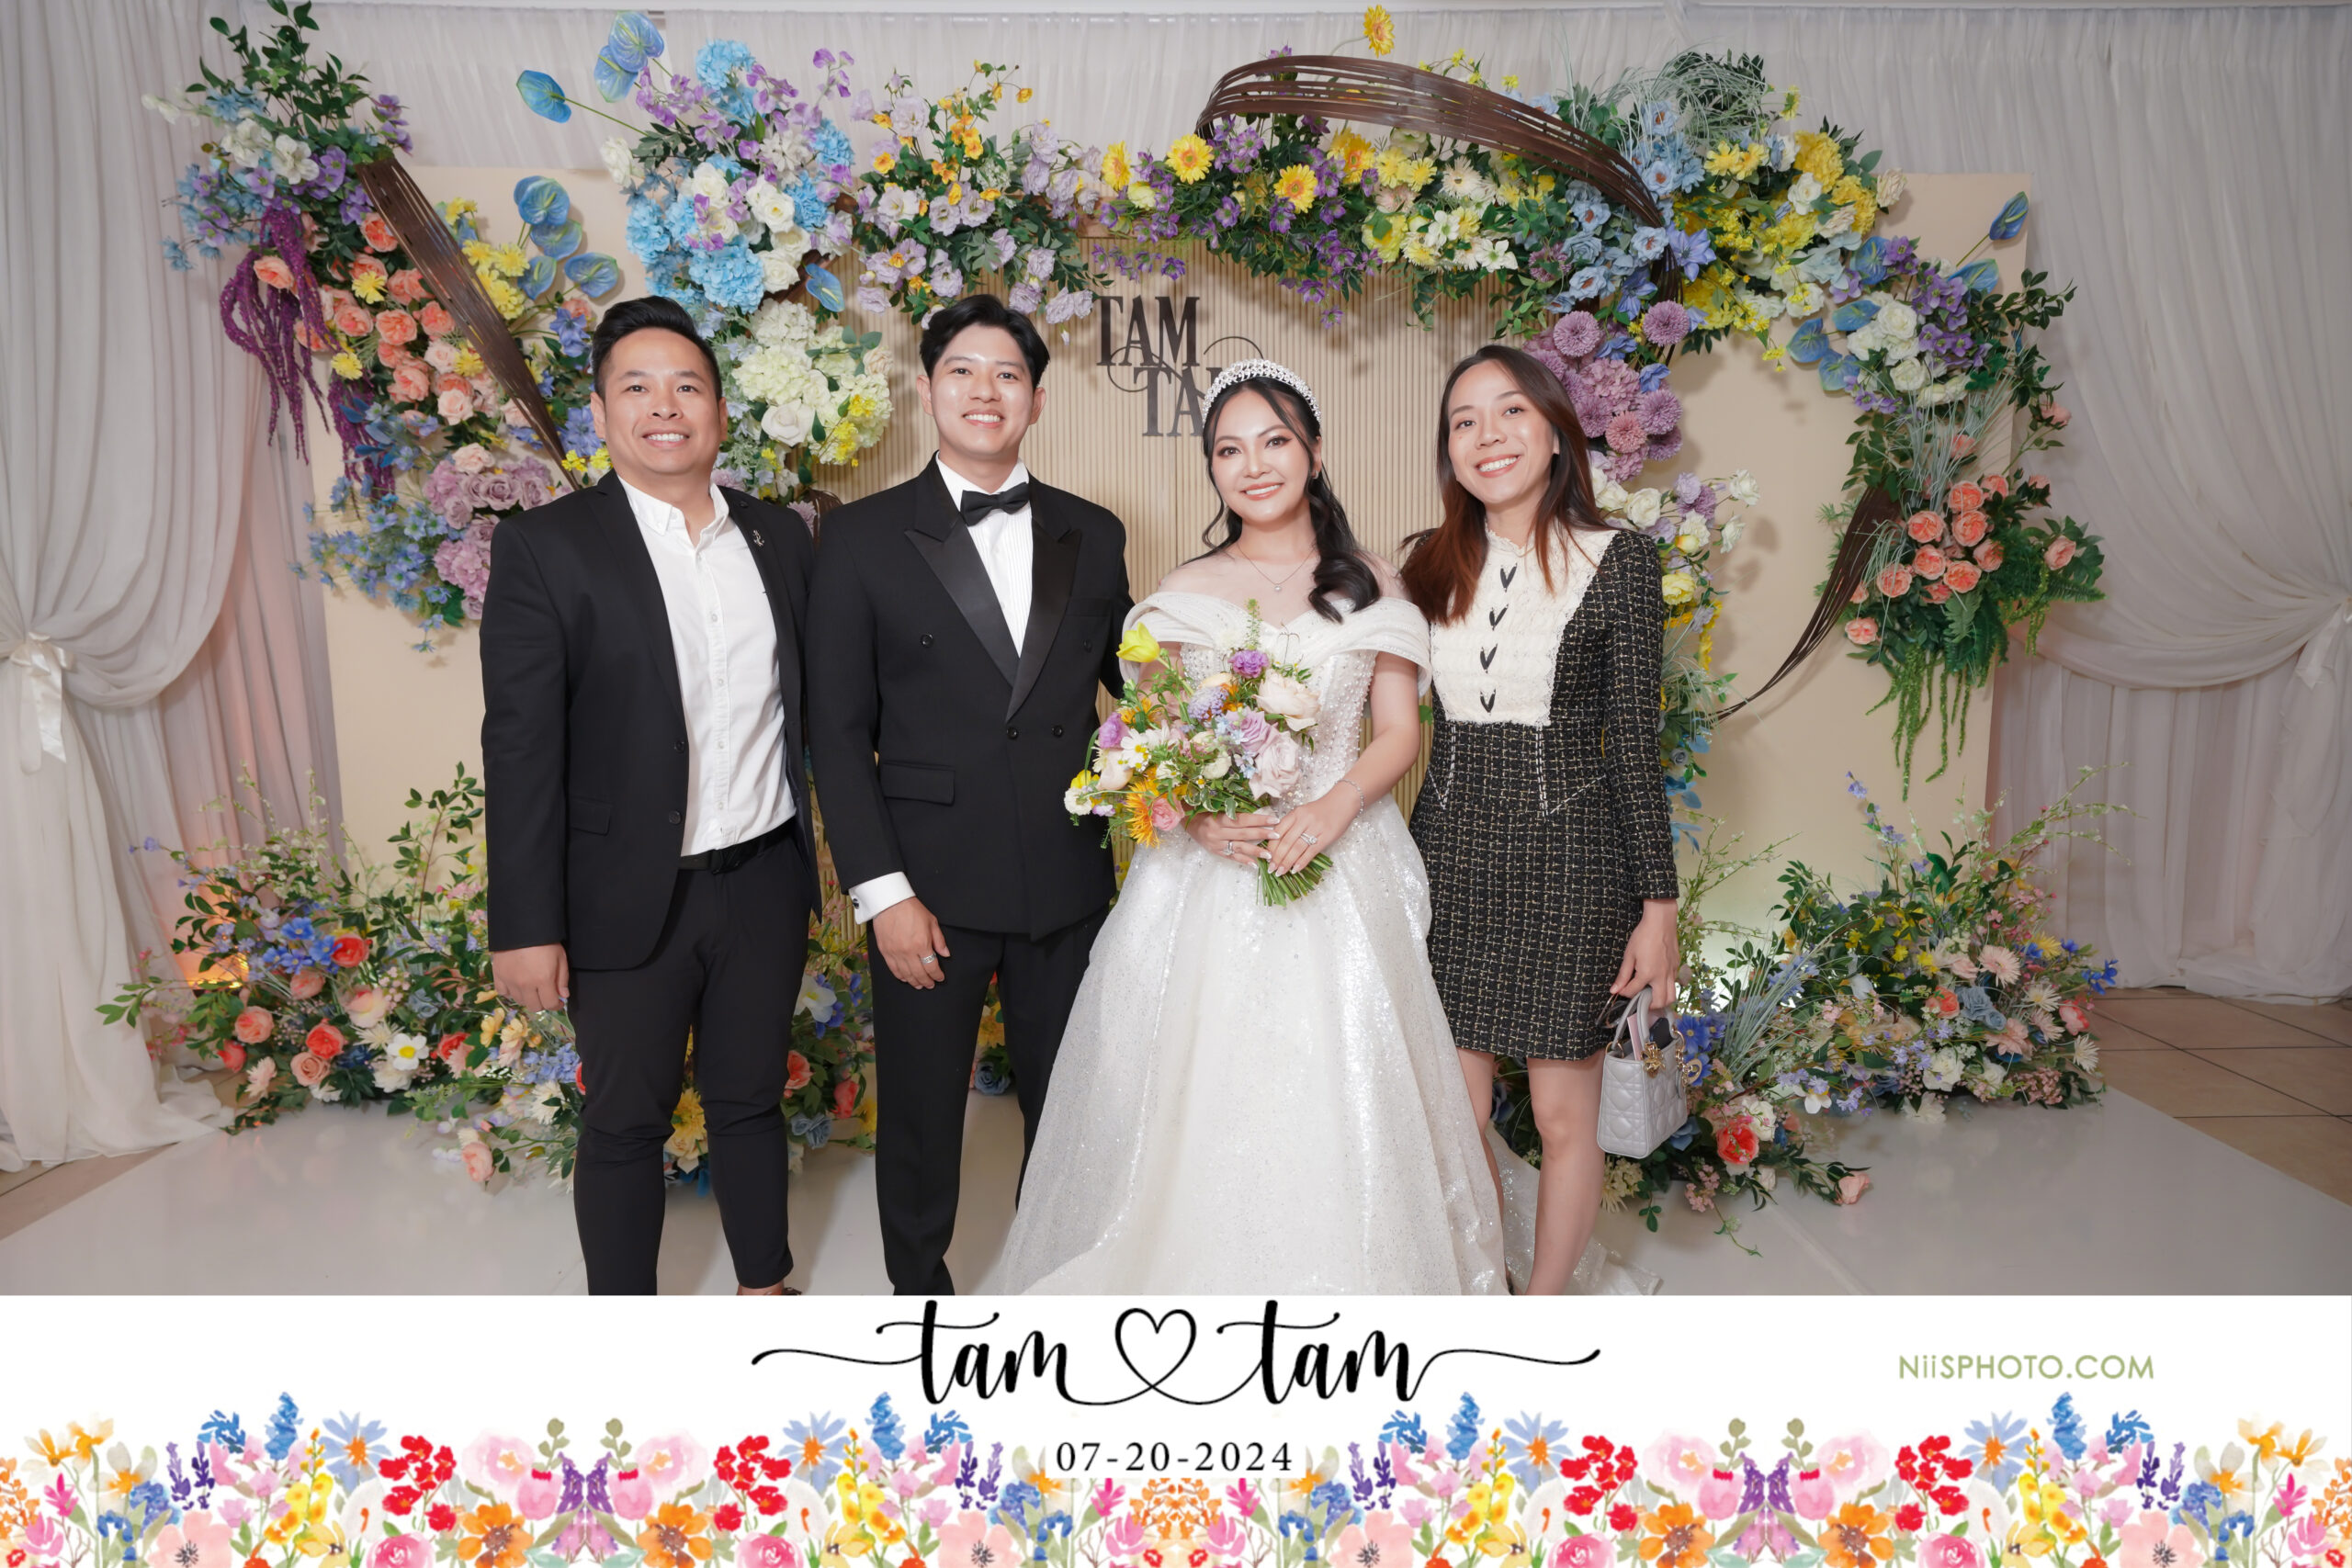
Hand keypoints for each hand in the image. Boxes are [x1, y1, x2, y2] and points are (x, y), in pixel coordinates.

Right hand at [492, 943, 569, 1012]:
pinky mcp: (498, 975)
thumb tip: (563, 995)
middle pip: (534, 1006)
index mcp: (543, 979)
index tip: (559, 1002)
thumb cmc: (545, 940)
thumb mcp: (560, 957)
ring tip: (532, 987)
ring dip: (528, 998)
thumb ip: (562, 979)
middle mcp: (525, 984)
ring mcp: (510, 981)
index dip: (557, 1005)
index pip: (550, 1004)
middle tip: (545, 994)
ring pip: (519, 1001)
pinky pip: (503, 993)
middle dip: (543, 1003)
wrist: (521, 926)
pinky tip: (517, 985)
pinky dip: (511, 992)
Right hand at [874, 897, 950, 989]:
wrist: (890, 902)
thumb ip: (939, 940)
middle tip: (930, 985)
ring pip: (906, 974)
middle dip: (927, 981)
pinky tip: (905, 978)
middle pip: (919, 974)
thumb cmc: (911, 909)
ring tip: (919, 985)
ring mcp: (895, 953)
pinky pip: (893, 969)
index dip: (937, 975)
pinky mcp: (885, 951)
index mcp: (922, 944)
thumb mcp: (931, 922)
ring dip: (914, 982)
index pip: (931, 966)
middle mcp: (908, 952)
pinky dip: (900, 976)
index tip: (940, 978)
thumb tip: (945, 954)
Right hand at [1185, 809, 1275, 862]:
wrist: (1186, 822)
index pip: (1243, 819)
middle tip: (1277, 835)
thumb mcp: (1215, 807)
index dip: (1259, 820)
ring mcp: (1216, 844)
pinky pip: (1231, 857)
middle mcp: (1217, 832)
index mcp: (1218, 818)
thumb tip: (1256, 813)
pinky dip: (1243, 860)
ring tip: (1269, 854)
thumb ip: (1233, 811)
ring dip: (1255, 851)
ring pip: (1239, 847)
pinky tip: (1254, 864)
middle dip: (1262, 834)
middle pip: (1243, 834)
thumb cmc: (1202, 811)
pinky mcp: (1215, 852)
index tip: (1275, 819)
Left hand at [1265, 784, 1359, 876]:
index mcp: (1295, 813)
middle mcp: (1304, 820)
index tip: (1266, 856)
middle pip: (1286, 841)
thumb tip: (1277, 843)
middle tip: (1272, 868)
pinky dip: (1302, 861)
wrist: (1342, 802)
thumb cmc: (1320, 810)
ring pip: (1297, 848)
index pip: (1279, 831)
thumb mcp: (1303, 812)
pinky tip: (1295, 869)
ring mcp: (1315, 828)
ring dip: (1287, 862)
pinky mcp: (1326, 837)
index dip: (1271, 846)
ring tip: (1281, 871)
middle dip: (1277, 857)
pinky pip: (1311, 851)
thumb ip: (1291, 824)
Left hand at [1610, 899, 1680, 1017]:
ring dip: (1662, 1000)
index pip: (1634, 992)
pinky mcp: (1677, 966)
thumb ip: (1623, 975)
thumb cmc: (1643, 936)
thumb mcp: (1629, 955)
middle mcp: (1662, 976)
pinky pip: (1674, 983)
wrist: (1661, 922)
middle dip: (1649, 1006)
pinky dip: (1667, 987)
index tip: (1621, 991)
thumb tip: (1615, 989)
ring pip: (1671, 996)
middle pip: (1660, 1002)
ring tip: (1651, 995)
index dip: (1625, 993)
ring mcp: (1671, 972)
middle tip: (1640, 1001)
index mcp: (1647, 974)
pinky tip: (1658, 980)